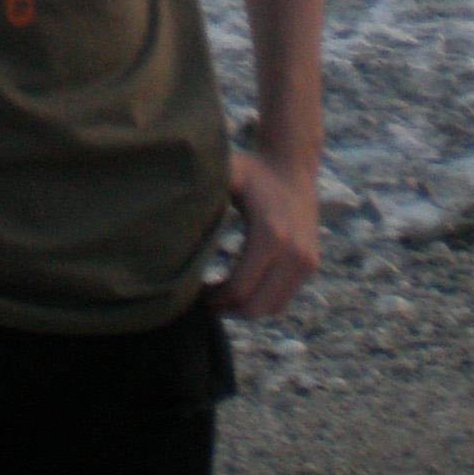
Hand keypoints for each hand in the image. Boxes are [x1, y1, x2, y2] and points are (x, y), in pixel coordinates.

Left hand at [204, 146, 319, 317]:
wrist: (292, 165)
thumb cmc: (250, 170)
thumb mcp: (225, 174)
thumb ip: (200, 194)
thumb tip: (162, 216)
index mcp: (271, 235)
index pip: (239, 289)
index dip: (213, 299)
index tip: (192, 292)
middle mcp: (294, 252)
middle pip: (255, 307)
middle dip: (227, 309)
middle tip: (203, 300)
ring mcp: (306, 261)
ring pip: (271, 308)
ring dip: (244, 309)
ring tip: (219, 296)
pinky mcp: (310, 264)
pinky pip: (283, 298)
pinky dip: (261, 300)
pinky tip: (240, 287)